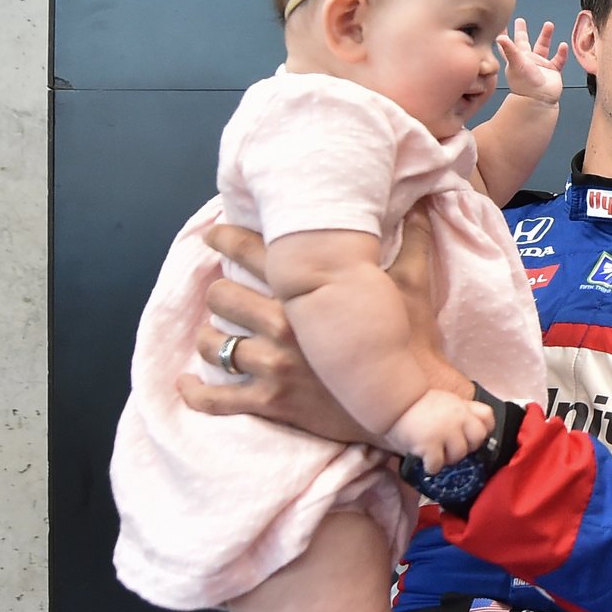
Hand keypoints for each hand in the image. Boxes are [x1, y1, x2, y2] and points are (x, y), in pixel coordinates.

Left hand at [178, 212, 466, 440]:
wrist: (415, 405)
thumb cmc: (411, 345)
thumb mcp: (413, 289)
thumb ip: (413, 243)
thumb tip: (424, 205)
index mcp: (308, 295)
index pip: (253, 255)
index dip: (227, 240)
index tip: (214, 236)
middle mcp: (284, 326)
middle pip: (221, 296)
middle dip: (220, 294)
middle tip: (225, 296)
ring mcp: (274, 366)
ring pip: (213, 344)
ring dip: (210, 339)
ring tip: (214, 337)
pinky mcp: (273, 402)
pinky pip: (217, 399)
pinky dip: (196, 393)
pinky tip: (187, 385)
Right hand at [386, 387, 493, 472]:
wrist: (393, 401)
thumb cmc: (416, 404)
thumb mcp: (444, 400)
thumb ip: (459, 411)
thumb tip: (469, 430)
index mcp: (461, 406)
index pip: (487, 416)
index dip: (483, 428)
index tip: (471, 435)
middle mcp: (457, 418)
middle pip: (478, 438)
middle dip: (468, 446)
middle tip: (452, 447)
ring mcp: (444, 432)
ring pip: (459, 455)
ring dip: (448, 458)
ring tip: (435, 453)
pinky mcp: (429, 444)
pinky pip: (437, 464)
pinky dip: (431, 466)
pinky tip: (424, 460)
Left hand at [497, 18, 567, 106]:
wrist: (539, 99)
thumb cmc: (524, 83)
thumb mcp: (515, 63)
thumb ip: (509, 49)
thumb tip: (499, 36)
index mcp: (517, 58)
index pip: (509, 44)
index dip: (505, 35)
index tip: (501, 24)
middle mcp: (528, 60)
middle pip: (524, 42)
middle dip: (522, 32)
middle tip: (520, 20)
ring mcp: (540, 65)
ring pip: (543, 47)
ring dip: (546, 36)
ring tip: (549, 25)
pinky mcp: (552, 71)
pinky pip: (558, 60)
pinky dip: (561, 53)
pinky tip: (563, 46)